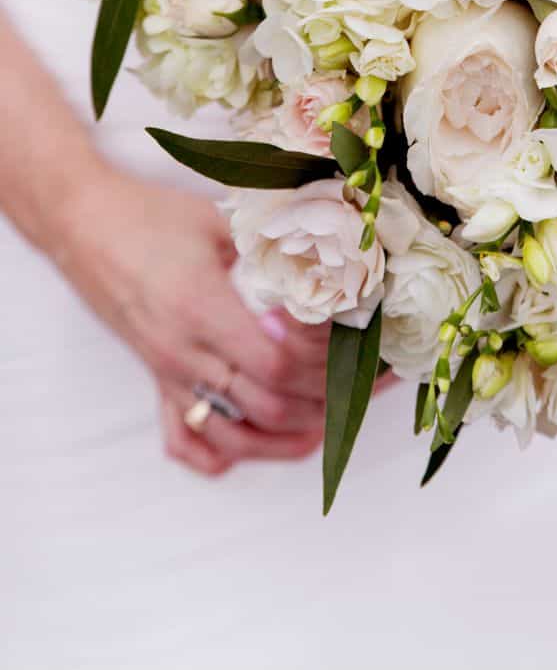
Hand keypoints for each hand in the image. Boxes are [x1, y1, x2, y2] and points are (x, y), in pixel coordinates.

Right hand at [59, 167, 328, 476]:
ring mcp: (167, 374)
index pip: (277, 365)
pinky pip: (186, 441)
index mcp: (203, 310)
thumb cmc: (150, 216)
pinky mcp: (155, 381)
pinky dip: (225, 453)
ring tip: (330, 420)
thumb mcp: (217, 220)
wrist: (82, 224)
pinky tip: (257, 438)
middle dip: (323, 401)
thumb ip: (269, 245)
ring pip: (234, 437)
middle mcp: (184, 354)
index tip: (353, 340)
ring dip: (286, 437)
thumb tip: (328, 251)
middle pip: (267, 407)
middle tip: (362, 381)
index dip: (323, 362)